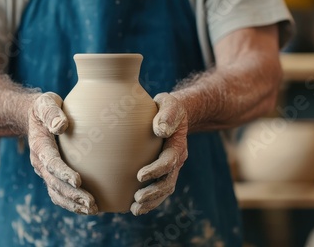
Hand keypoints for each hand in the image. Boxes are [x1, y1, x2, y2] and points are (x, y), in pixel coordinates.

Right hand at [28, 92, 97, 214]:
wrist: (35, 117)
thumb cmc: (44, 107)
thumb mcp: (46, 102)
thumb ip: (52, 112)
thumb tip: (61, 126)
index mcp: (39, 146)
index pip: (51, 162)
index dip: (63, 173)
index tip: (78, 181)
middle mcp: (40, 163)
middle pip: (55, 184)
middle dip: (72, 195)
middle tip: (91, 203)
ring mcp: (45, 171)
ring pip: (56, 193)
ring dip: (73, 204)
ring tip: (92, 210)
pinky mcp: (52, 175)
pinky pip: (59, 193)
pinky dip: (72, 203)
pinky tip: (87, 208)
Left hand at [130, 93, 187, 215]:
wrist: (175, 113)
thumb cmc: (168, 107)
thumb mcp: (169, 104)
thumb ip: (167, 114)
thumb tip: (161, 130)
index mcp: (177, 145)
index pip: (169, 161)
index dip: (156, 170)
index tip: (139, 176)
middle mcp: (177, 159)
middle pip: (168, 181)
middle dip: (154, 192)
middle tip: (137, 199)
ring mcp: (171, 167)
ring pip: (165, 189)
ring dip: (151, 201)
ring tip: (135, 209)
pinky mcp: (163, 171)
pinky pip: (159, 189)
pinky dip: (150, 201)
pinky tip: (135, 208)